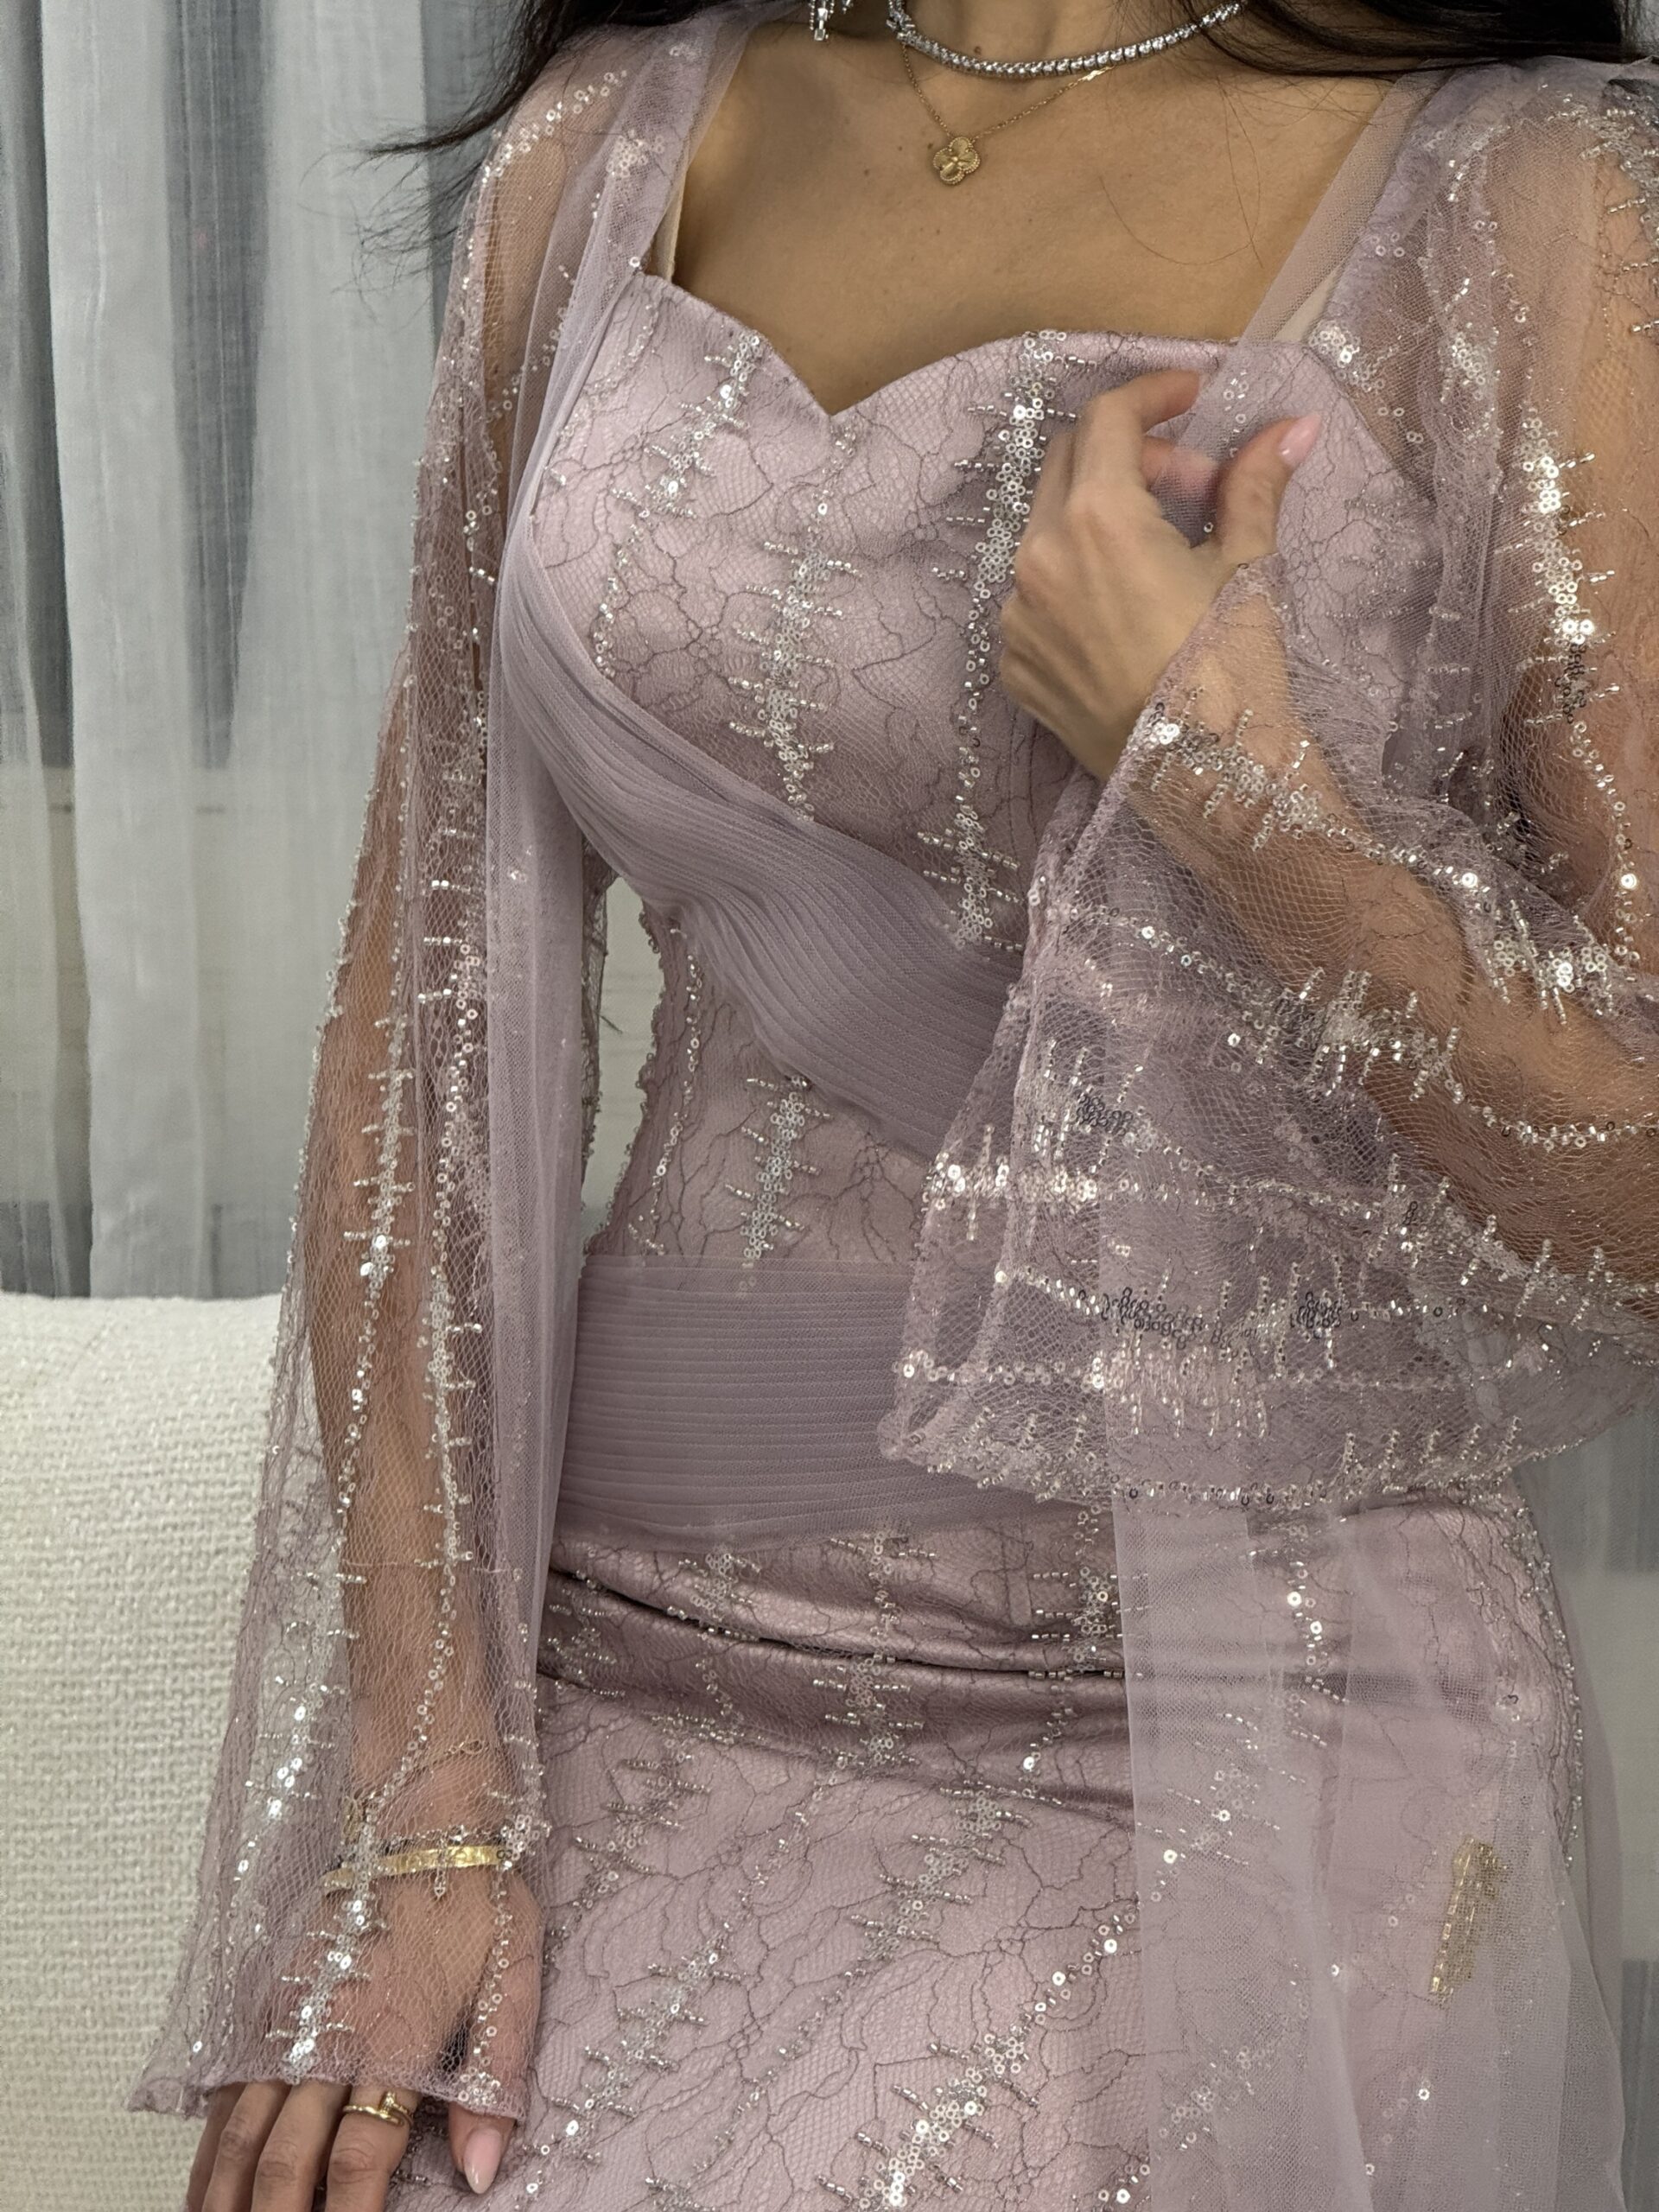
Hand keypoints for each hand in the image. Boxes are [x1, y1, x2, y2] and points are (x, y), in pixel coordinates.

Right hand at [185, 1864, 542, 2208]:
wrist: (422, 1814)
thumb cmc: (476, 1894)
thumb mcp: (513, 1979)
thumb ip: (495, 2079)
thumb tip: (482, 2170)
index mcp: (396, 2042)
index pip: (358, 2164)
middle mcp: (332, 2039)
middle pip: (284, 2161)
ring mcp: (292, 2020)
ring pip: (241, 2132)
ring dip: (226, 2195)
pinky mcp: (271, 1999)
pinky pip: (227, 2088)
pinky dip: (209, 2146)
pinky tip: (205, 2181)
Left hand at [997, 366, 1322, 780]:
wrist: (1205, 778)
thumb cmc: (1231, 669)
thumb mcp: (1247, 565)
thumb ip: (1254, 484)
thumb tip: (1293, 428)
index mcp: (1095, 520)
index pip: (1107, 419)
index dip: (1152, 394)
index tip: (1189, 398)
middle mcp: (1038, 561)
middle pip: (1069, 463)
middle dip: (1132, 456)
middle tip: (1195, 485)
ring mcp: (1018, 618)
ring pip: (1047, 529)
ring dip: (1101, 516)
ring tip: (1164, 552)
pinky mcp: (1015, 665)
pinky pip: (1036, 595)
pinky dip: (1076, 579)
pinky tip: (1129, 607)